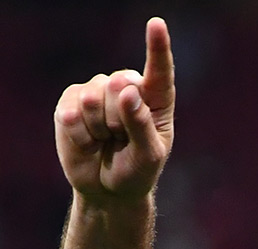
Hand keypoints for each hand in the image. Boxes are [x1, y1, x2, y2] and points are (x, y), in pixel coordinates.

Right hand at [54, 17, 174, 202]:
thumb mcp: (149, 155)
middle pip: (120, 84)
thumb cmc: (137, 170)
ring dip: (98, 129)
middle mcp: (128, 88)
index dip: (157, 47)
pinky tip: (88, 143)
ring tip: (106, 141)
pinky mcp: (71, 101)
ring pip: (93, 97)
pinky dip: (80, 135)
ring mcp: (97, 91)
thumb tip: (127, 92)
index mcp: (156, 99)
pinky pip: (71, 112)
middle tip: (121, 139)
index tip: (156, 24)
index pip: (159, 71)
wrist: (108, 187)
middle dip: (119, 119)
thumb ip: (141, 125)